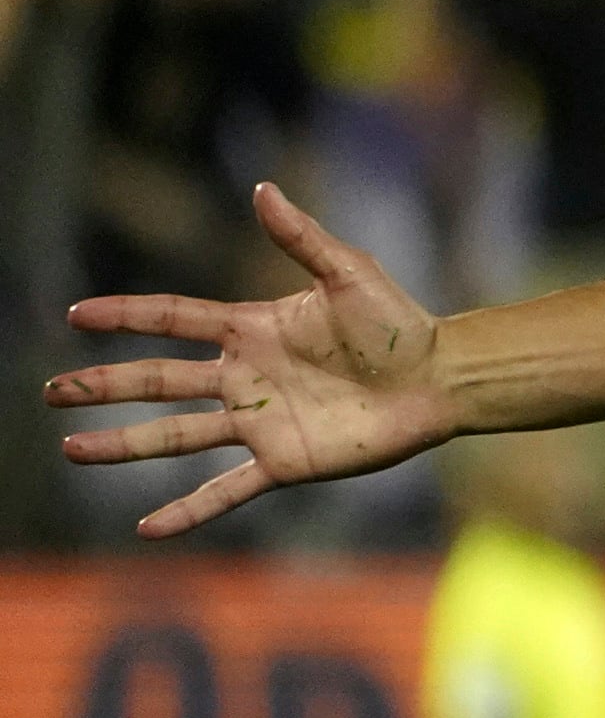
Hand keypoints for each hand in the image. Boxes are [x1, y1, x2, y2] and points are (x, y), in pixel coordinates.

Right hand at [48, 183, 457, 536]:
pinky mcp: (284, 461)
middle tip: (53, 391)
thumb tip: (262, 188)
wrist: (439, 379)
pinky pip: (226, 490)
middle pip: (159, 382)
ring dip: (124, 445)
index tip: (76, 315)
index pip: (173, 319)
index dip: (126, 316)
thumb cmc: (399, 323)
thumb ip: (301, 237)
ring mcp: (260, 422)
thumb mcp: (348, 272)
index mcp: (252, 330)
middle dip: (104, 385)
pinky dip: (189, 510)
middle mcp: (245, 377)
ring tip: (72, 448)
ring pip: (176, 436)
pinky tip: (148, 529)